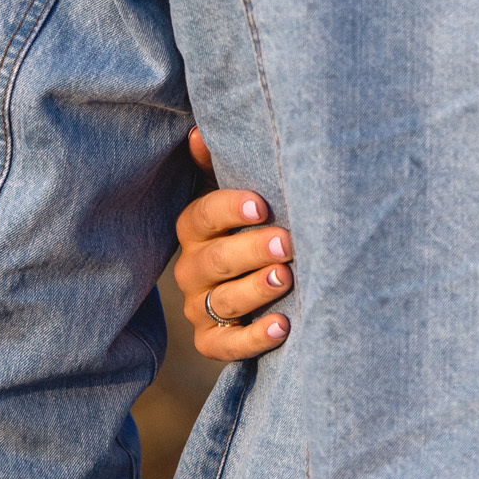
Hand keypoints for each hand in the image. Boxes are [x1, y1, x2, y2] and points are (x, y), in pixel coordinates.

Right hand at [173, 126, 295, 360]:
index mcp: (194, 229)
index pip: (203, 216)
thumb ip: (218, 165)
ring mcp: (199, 307)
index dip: (230, 209)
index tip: (262, 204)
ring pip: (223, 302)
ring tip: (287, 279)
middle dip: (251, 251)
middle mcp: (191, 269)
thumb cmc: (249, 225)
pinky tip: (283, 326)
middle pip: (215, 261)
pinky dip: (253, 339)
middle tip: (288, 243)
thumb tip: (199, 131)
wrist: (253, 281)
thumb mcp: (232, 191)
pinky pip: (225, 347)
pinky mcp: (211, 341)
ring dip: (256, 290)